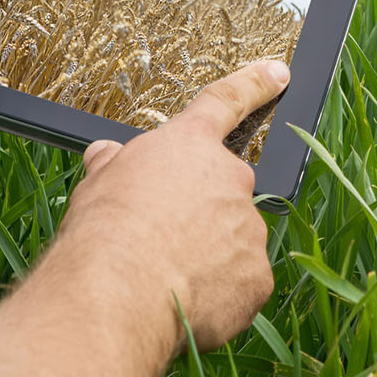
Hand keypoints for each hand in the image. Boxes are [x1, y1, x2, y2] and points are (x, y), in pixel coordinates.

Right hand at [67, 59, 286, 351]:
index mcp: (189, 146)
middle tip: (161, 242)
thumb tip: (106, 154)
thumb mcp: (97, 184)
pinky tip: (187, 304)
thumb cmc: (103, 232)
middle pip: (224, 192)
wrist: (119, 292)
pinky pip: (241, 284)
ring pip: (233, 242)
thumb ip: (113, 165)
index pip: (225, 103)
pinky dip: (219, 295)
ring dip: (208, 258)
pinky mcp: (257, 276)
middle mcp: (231, 178)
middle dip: (200, 214)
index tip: (279, 73)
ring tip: (165, 279)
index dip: (254, 84)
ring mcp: (249, 228)